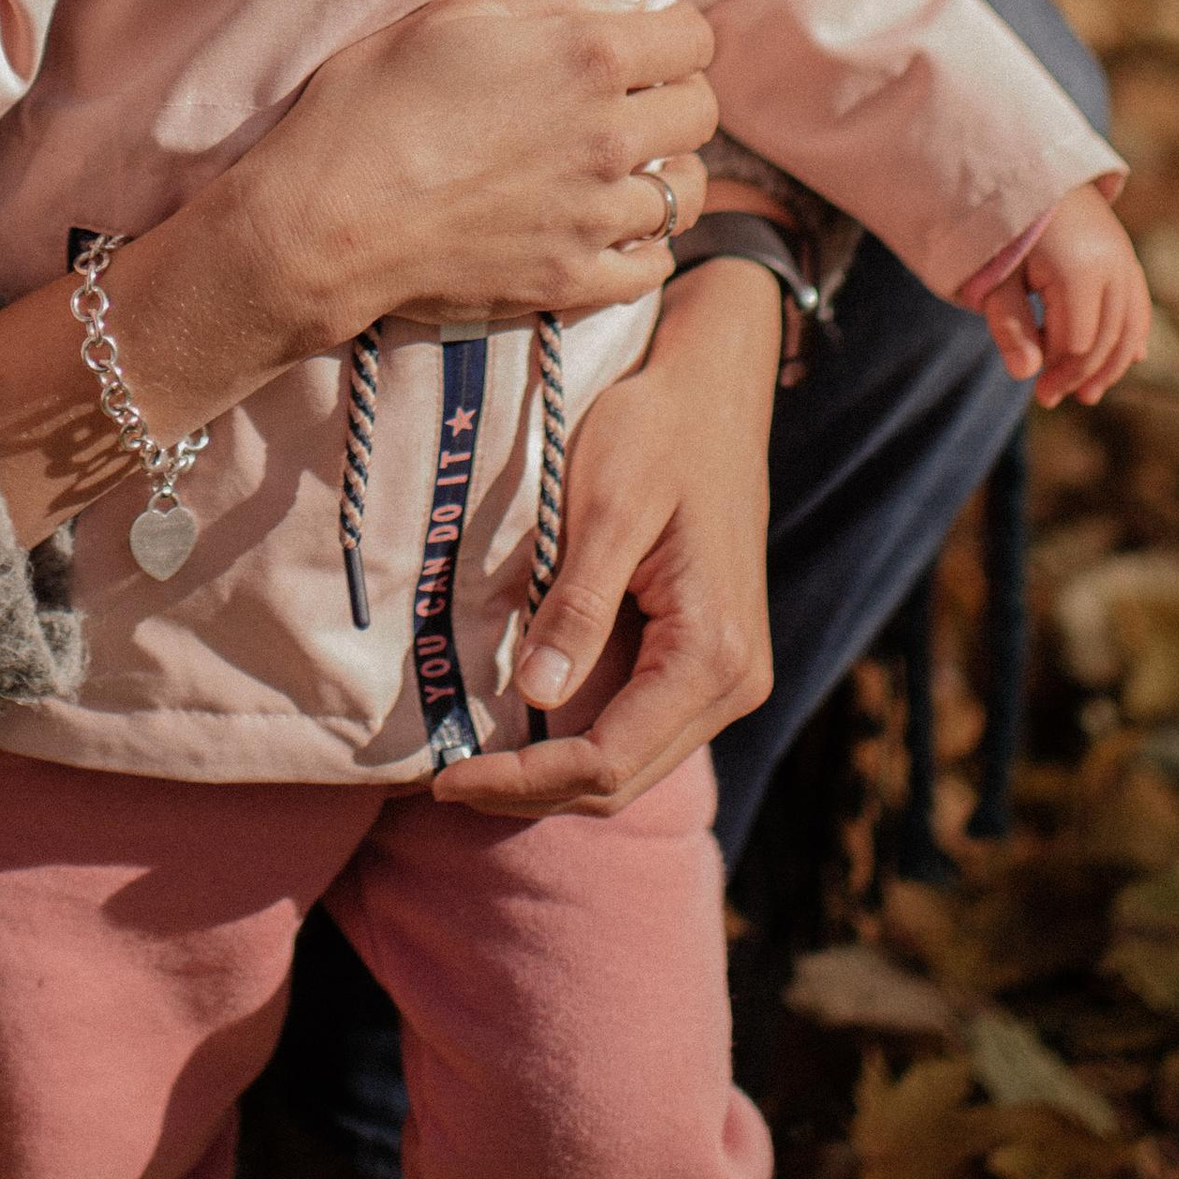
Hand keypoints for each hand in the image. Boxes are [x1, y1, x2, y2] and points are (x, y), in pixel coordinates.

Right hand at [247, 0, 718, 343]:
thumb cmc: (373, 103)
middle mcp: (609, 135)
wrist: (326, 217)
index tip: (642, 45)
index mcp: (587, 56)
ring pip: (686, 193)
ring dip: (664, 174)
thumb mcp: (449, 17)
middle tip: (630, 104)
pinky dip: (642, 247)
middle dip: (673, 99)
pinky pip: (652, 266)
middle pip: (700, 113)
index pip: (693, 37)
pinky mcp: (573, 279)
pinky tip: (608, 229)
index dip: (671, 35)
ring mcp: (595, 215)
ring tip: (623, 169)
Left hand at [436, 241, 780, 821]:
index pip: (608, 758)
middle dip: (532, 790)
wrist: (713, 387)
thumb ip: (578, 603)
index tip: (446, 777)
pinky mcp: (707, 658)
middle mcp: (735, 681)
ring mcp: (728, 675)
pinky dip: (580, 739)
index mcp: (712, 653)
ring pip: (632, 762)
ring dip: (554, 775)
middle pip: (622, 779)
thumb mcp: (606, 505)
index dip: (524, 781)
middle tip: (443, 783)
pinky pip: (641, 724)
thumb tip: (538, 695)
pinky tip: (521, 726)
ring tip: (471, 766)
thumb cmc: (656, 430)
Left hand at [979, 181, 1148, 404]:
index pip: (1079, 343)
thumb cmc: (1002, 223)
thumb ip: (1010, 324)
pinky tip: (1130, 359)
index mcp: (1079, 271)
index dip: (1061, 374)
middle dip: (1083, 374)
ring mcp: (1125, 258)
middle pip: (1108, 339)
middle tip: (1053, 398)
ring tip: (1089, 393)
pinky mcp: (1127, 255)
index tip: (1038, 393)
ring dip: (1113, 363)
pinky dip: (1133, 333)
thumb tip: (1025, 375)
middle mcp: (1112, 265)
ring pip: (1130, 325)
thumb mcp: (997, 274)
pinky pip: (1138, 303)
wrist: (1027, 168)